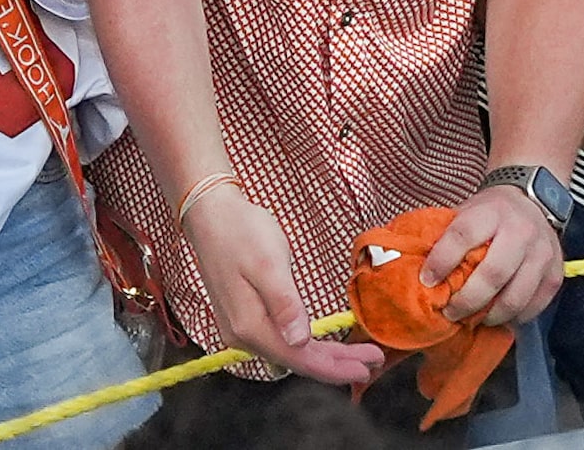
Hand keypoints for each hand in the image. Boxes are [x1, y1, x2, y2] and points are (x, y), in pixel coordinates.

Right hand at [185, 184, 387, 382]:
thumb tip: (300, 341)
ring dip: (323, 357)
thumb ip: (284, 303)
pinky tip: (321, 345)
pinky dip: (306, 346)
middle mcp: (242, 336)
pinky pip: (280, 342)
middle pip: (296, 360)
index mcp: (250, 325)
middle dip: (336, 364)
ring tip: (356, 356)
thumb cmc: (242, 232)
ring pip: (289, 353)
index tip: (368, 366)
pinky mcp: (244, 317)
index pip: (299, 358)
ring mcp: (241, 329)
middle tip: (373, 361)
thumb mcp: (269, 262)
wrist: (210, 215)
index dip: (335, 367)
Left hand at [422, 183, 566, 326]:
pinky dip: (515, 318)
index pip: (463, 235)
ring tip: (475, 320)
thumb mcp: (467, 211)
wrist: (533, 198)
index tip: (427, 281)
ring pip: (516, 296)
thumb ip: (446, 235)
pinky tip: (499, 316)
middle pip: (493, 274)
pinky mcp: (556, 272)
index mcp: (491, 212)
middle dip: (467, 300)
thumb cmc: (491, 212)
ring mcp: (542, 252)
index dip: (442, 260)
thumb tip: (412, 268)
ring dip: (491, 315)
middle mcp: (520, 231)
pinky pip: (535, 305)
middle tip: (450, 313)